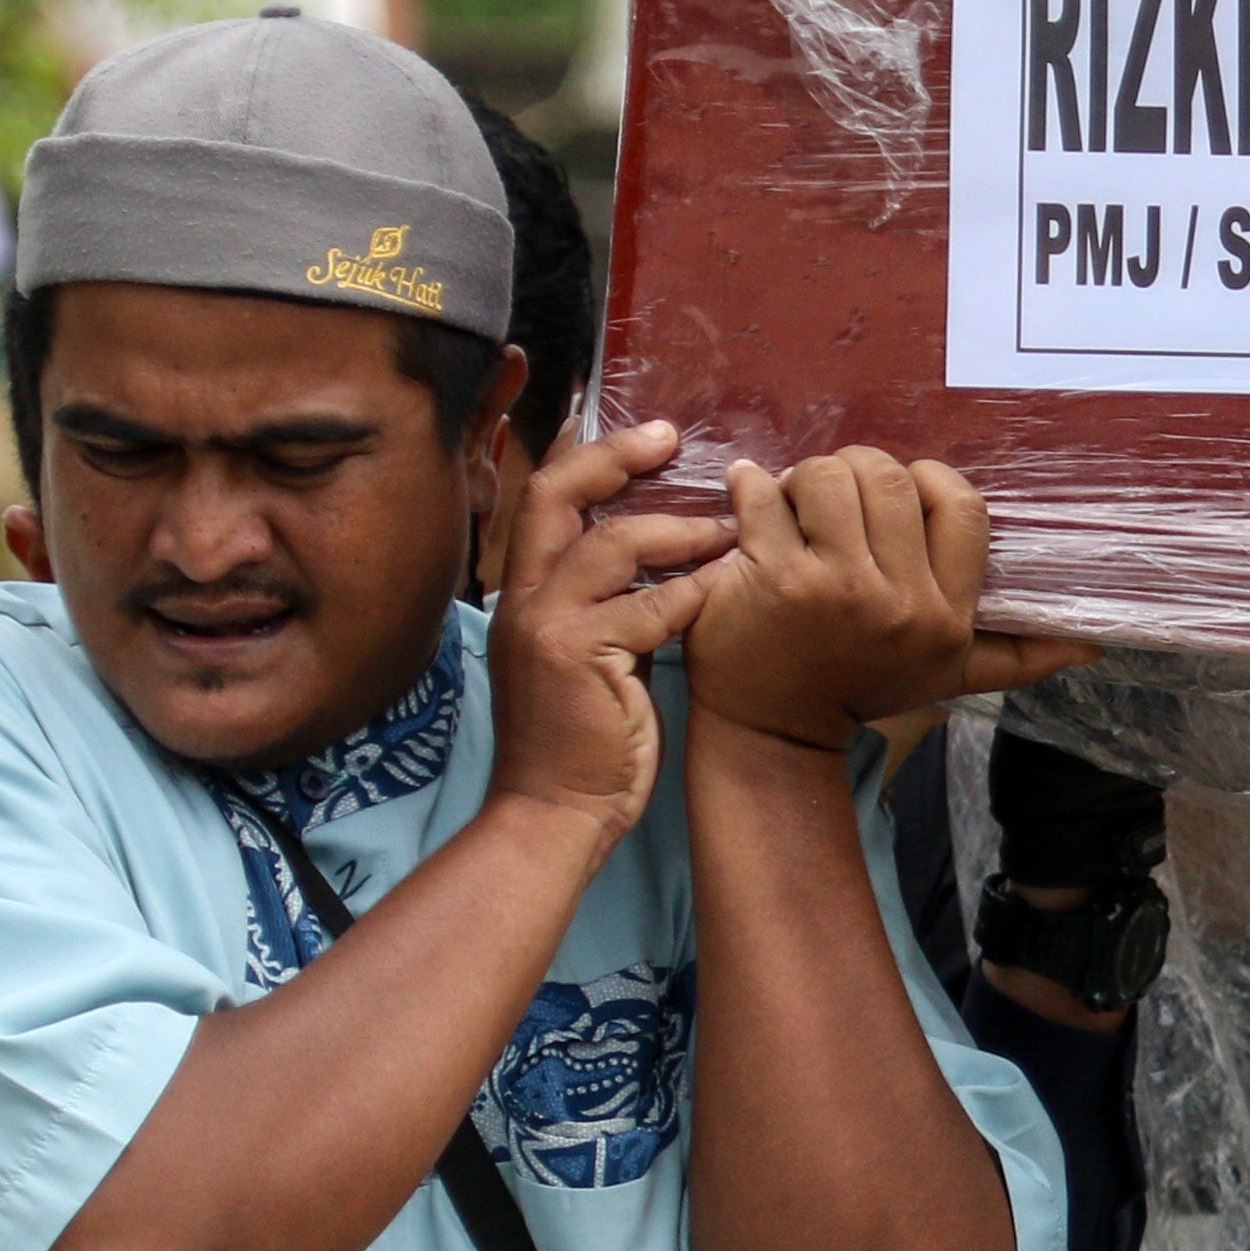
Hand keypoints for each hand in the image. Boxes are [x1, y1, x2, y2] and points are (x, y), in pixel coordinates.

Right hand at [481, 420, 731, 849]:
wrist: (553, 814)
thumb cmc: (584, 742)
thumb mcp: (590, 657)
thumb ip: (610, 605)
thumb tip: (664, 559)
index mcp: (524, 594)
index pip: (541, 497)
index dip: (588, 455)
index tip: (647, 437)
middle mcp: (523, 598)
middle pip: (555, 493)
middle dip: (614, 456)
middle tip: (672, 440)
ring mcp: (544, 625)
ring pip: (610, 543)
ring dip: (677, 531)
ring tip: (726, 533)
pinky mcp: (575, 656)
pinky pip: (647, 606)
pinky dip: (692, 594)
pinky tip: (726, 591)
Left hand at [683, 446, 1082, 750]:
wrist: (771, 732)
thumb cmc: (861, 689)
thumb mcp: (947, 678)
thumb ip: (1018, 658)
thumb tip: (1091, 646)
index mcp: (946, 617)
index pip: (961, 506)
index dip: (928, 481)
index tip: (896, 496)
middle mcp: (898, 602)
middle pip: (890, 478)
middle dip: (857, 471)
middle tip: (835, 495)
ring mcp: (833, 588)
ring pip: (829, 476)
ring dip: (804, 477)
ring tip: (794, 501)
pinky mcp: (771, 579)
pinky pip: (763, 496)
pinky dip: (749, 486)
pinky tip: (749, 493)